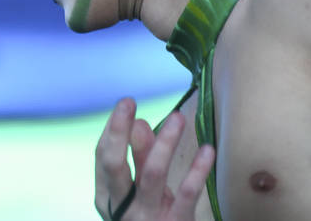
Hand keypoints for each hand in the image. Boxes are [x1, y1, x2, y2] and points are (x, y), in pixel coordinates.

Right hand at [95, 97, 215, 219]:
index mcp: (108, 198)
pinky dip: (197, 170)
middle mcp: (122, 209)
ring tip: (178, 118)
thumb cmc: (153, 219)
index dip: (112, 130)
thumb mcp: (142, 190)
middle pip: (114, 165)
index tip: (125, 104)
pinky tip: (207, 150)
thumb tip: (140, 122)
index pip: (103, 158)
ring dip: (164, 143)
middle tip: (128, 101)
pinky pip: (186, 195)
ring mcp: (147, 219)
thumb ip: (141, 158)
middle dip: (119, 131)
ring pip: (151, 175)